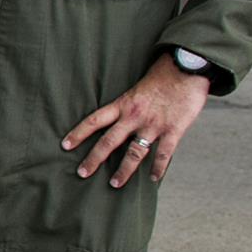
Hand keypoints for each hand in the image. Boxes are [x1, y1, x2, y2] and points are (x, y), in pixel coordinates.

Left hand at [64, 55, 208, 187]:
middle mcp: (134, 116)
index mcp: (123, 104)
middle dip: (94, 159)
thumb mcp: (137, 88)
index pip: (94, 120)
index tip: (65, 145)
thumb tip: (119, 117)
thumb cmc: (162, 75)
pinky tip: (154, 179)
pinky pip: (164, 154)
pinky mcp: (173, 130)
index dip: (78, 133)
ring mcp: (153, 125)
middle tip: (82, 173)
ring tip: (115, 184)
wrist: (186, 67)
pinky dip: (159, 168)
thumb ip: (128, 104)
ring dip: (124, 170)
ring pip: (134, 152)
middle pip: (109, 141)